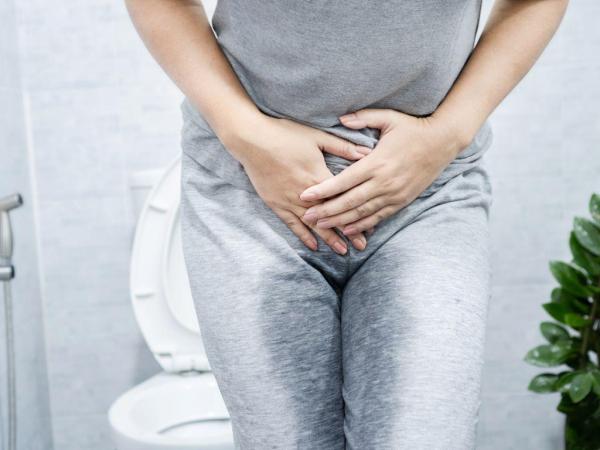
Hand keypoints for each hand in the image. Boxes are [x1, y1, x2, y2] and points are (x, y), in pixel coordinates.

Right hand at [227, 113, 372, 254]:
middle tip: (362, 247)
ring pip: (313, 224)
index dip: (357, 213)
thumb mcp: (317, 136)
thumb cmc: (285, 134)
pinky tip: (313, 246)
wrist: (251, 140)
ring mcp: (289, 200)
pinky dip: (303, 236)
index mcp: (318, 177)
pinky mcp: (276, 204)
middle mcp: (305, 194)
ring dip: (328, 238)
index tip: (371, 225)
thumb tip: (367, 153)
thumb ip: (342, 147)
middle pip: (330, 216)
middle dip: (346, 233)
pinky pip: (292, 224)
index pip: (343, 200)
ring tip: (342, 251)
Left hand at [299, 109, 463, 234]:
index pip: (343, 181)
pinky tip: (347, 229)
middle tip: (306, 216)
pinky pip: (378, 217)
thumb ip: (363, 118)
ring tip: (321, 225)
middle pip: (349, 202)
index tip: (305, 196)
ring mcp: (393, 194)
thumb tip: (340, 118)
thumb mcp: (389, 118)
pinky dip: (362, 225)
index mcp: (376, 162)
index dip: (323, 190)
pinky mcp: (401, 201)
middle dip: (326, 210)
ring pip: (362, 213)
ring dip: (340, 221)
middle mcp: (384, 182)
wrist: (443, 142)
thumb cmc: (413, 128)